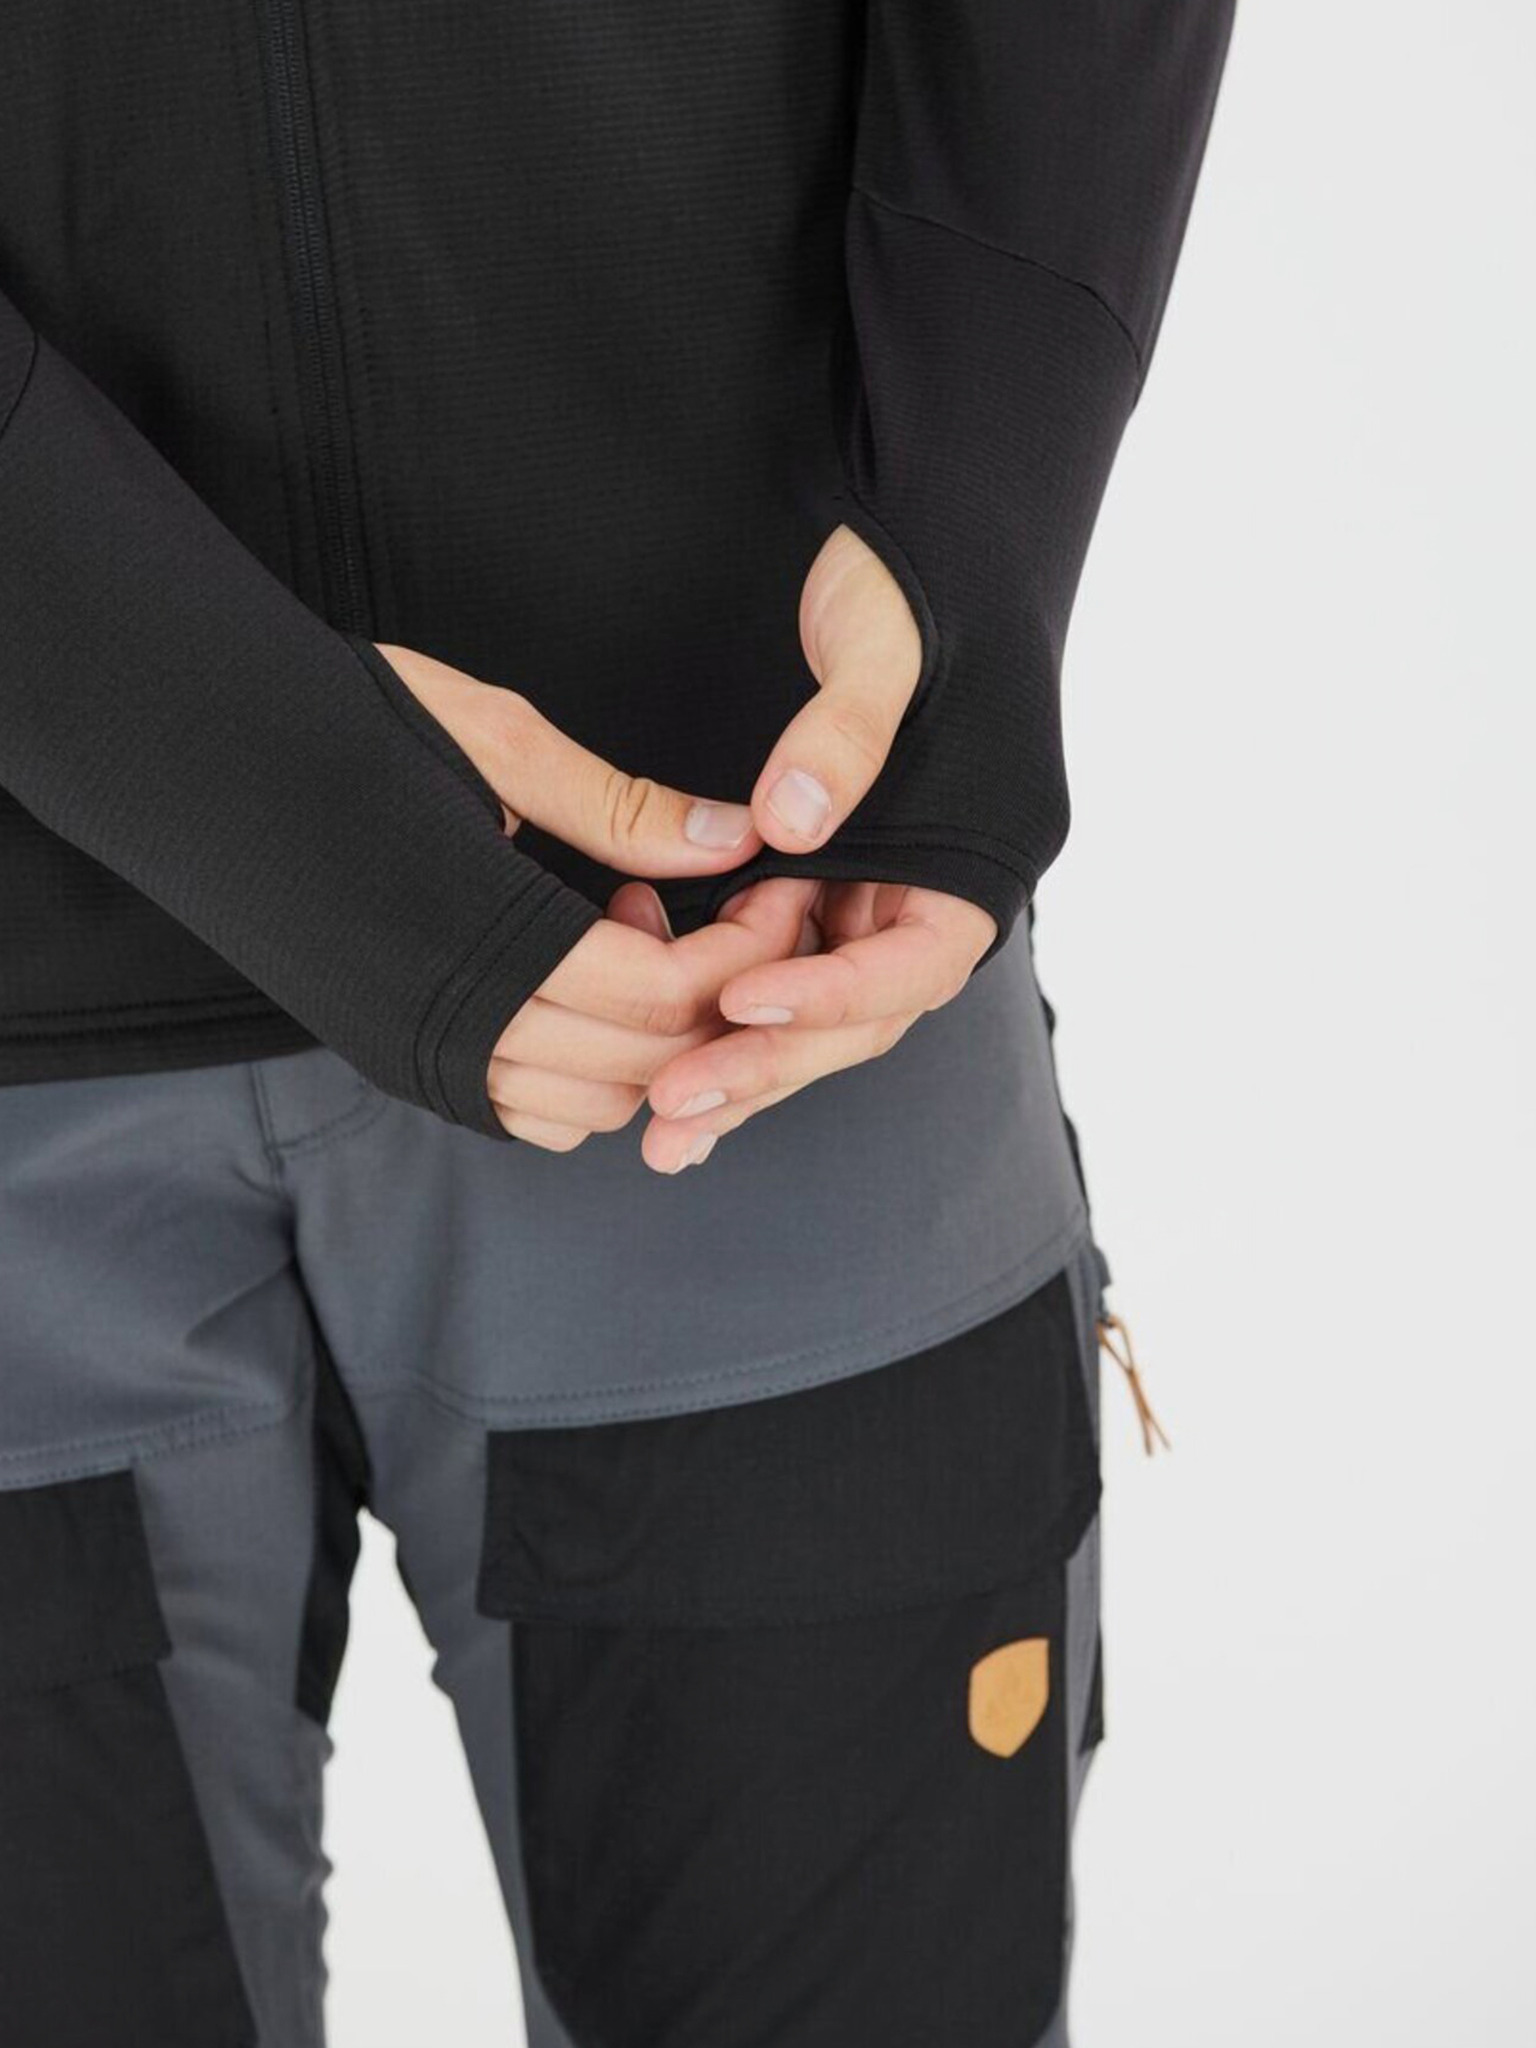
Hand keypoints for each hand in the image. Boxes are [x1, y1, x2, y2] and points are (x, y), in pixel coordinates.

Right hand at [377, 642, 791, 1148]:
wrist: (201, 758)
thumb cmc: (343, 725)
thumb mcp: (498, 741)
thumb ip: (624, 809)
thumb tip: (737, 843)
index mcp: (479, 936)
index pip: (661, 991)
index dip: (742, 946)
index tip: (771, 889)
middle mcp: (450, 1025)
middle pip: (645, 1061)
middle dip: (718, 996)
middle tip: (734, 912)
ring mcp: (422, 1057)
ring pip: (596, 1106)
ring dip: (655, 1040)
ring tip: (638, 930)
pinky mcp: (403, 1063)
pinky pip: (534, 1112)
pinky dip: (592, 1073)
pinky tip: (589, 979)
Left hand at [636, 527, 997, 1170]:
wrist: (914, 537)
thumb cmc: (912, 581)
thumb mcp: (881, 639)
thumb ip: (843, 731)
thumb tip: (789, 822)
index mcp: (972, 856)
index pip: (914, 965)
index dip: (833, 995)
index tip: (745, 1005)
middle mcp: (924, 895)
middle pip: (856, 1016)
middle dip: (767, 1066)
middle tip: (675, 1110)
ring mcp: (872, 901)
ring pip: (811, 1013)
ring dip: (740, 1070)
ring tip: (661, 1130)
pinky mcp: (818, 892)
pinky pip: (775, 974)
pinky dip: (725, 1023)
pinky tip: (661, 1071)